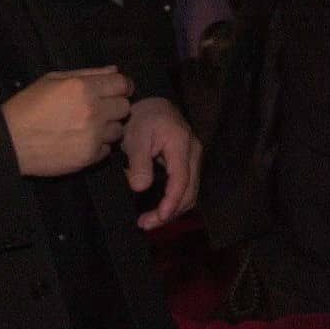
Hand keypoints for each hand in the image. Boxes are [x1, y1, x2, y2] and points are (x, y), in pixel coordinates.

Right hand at [1, 67, 133, 176]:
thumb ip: (87, 73)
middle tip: (98, 110)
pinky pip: (107, 150)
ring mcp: (92, 136)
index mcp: (84, 88)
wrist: (7, 142)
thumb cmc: (27, 107)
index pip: (123, 84)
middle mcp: (93, 111)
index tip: (114, 92)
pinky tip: (81, 142)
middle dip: (114, 107)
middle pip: (124, 107)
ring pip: (118, 130)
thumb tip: (114, 70)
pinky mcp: (88, 157)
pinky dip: (98, 146)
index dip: (121, 87)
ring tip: (88, 128)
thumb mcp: (52, 80)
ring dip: (107, 128)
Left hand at [121, 96, 202, 229]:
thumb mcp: (135, 137)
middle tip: (145, 224)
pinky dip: (174, 200)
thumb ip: (139, 163)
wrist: (152, 103)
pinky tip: (159, 208)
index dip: (170, 203)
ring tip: (149, 220)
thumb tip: (139, 188)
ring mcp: (194, 158)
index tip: (155, 219)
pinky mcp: (189, 162)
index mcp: (182, 146)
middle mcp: (194, 154)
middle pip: (190, 191)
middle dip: (171, 212)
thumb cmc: (142, 118)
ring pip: (191, 191)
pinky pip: (186, 186)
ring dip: (173, 209)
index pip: (181, 181)